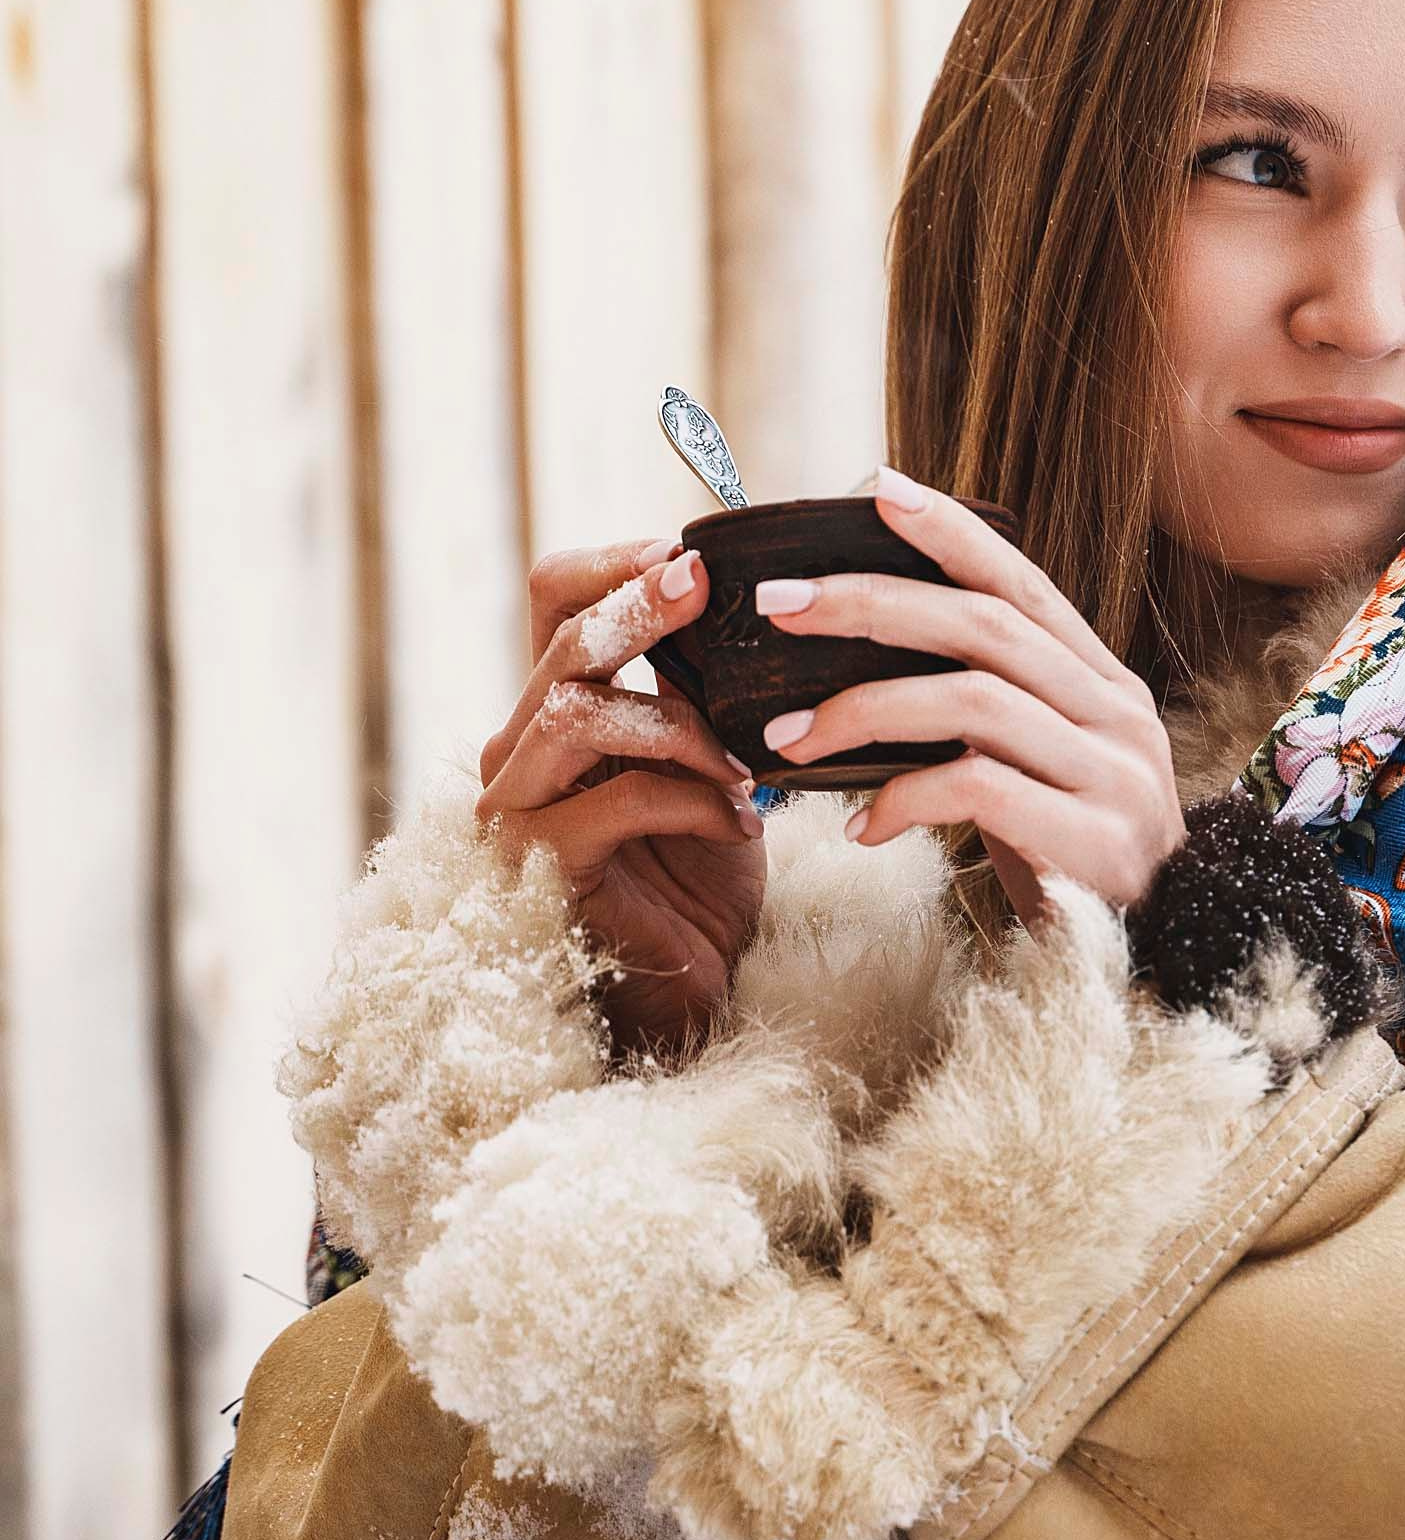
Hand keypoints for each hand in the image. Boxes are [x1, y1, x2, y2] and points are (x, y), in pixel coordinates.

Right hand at [477, 536, 766, 1063]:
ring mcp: (519, 810)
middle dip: (641, 607)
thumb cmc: (697, 873)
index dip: (615, 561)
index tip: (692, 551)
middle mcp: (520, 750)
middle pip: (564, 645)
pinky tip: (741, 821)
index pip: (554, 598)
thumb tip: (743, 601)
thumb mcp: (707, 760)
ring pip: (576, 713)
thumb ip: (699, 688)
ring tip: (749, 762)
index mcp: (557, 708)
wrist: (688, 988)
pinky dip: (692, 800)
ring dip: (679, 725)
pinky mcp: (543, 867)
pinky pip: (616, 800)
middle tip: (705, 587)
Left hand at [756, 471, 1183, 925]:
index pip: (1023, 585)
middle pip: (986, 627)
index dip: (952, 533)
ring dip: (864, 710)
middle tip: (781, 603)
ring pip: (974, 701)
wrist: (1167, 960)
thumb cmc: (1075, 864)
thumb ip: (992, 716)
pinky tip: (862, 828)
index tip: (876, 489)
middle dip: (873, 604)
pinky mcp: (1093, 840)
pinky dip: (905, 799)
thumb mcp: (1044, 773)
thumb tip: (874, 664)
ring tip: (786, 740)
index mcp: (1103, 685)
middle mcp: (1117, 714)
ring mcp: (1112, 774)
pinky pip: (980, 790)